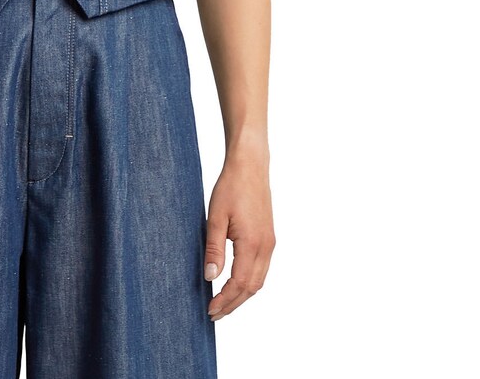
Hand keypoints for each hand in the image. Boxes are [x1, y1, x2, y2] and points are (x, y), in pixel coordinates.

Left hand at [204, 153, 274, 319]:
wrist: (250, 166)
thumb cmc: (231, 187)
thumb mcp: (216, 217)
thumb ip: (214, 248)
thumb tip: (210, 277)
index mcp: (252, 244)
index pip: (239, 283)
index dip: (225, 300)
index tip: (210, 309)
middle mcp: (266, 247)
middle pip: (252, 287)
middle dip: (233, 303)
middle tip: (214, 313)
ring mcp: (270, 243)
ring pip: (259, 280)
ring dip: (242, 295)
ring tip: (223, 303)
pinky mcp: (269, 237)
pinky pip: (261, 269)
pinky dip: (249, 282)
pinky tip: (236, 283)